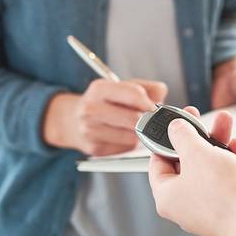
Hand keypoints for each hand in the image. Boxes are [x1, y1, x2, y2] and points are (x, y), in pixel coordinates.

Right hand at [43, 79, 166, 155]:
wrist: (72, 120)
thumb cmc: (103, 102)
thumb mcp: (120, 86)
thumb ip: (146, 88)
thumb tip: (162, 99)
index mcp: (99, 89)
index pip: (133, 94)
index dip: (149, 102)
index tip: (155, 107)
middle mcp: (91, 109)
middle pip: (134, 119)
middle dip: (147, 120)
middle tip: (150, 119)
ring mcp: (91, 131)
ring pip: (132, 137)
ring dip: (140, 133)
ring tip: (135, 126)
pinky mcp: (95, 148)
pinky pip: (126, 148)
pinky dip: (130, 143)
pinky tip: (124, 135)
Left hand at [149, 106, 235, 235]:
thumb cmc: (224, 195)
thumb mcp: (196, 153)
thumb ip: (182, 136)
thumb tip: (175, 127)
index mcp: (167, 197)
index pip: (158, 162)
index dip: (165, 139)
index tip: (173, 123)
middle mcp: (185, 204)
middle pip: (185, 162)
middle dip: (196, 136)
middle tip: (198, 118)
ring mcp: (208, 206)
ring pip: (207, 167)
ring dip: (216, 143)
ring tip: (224, 123)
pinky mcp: (230, 205)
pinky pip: (225, 177)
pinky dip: (229, 160)